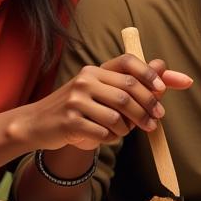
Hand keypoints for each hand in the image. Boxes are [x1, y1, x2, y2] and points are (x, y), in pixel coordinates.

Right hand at [25, 56, 192, 150]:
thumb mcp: (101, 90)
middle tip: (156, 121)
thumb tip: (163, 64)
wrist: (37, 124)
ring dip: (128, 129)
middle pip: (128, 92)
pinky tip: (105, 137)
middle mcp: (85, 80)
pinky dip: (111, 138)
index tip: (163, 89)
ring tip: (124, 132)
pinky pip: (104, 133)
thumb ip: (131, 80)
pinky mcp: (70, 122)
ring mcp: (76, 100)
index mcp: (95, 70)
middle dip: (147, 108)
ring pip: (118, 116)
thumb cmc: (78, 107)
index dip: (149, 73)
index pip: (127, 62)